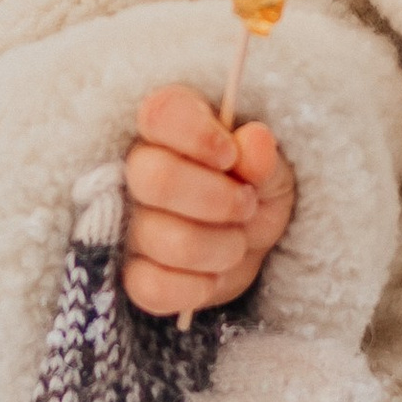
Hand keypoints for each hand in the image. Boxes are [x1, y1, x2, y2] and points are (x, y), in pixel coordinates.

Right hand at [121, 83, 294, 318]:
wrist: (250, 242)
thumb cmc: (253, 190)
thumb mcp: (272, 169)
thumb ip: (263, 156)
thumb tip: (254, 141)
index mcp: (169, 128)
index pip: (160, 113)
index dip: (199, 136)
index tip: (231, 155)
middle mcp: (137, 171)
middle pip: (155, 179)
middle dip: (217, 199)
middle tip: (247, 204)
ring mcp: (129, 225)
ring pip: (162, 238)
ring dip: (220, 247)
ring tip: (238, 241)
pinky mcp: (132, 274)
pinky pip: (150, 287)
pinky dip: (195, 287)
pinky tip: (213, 275)